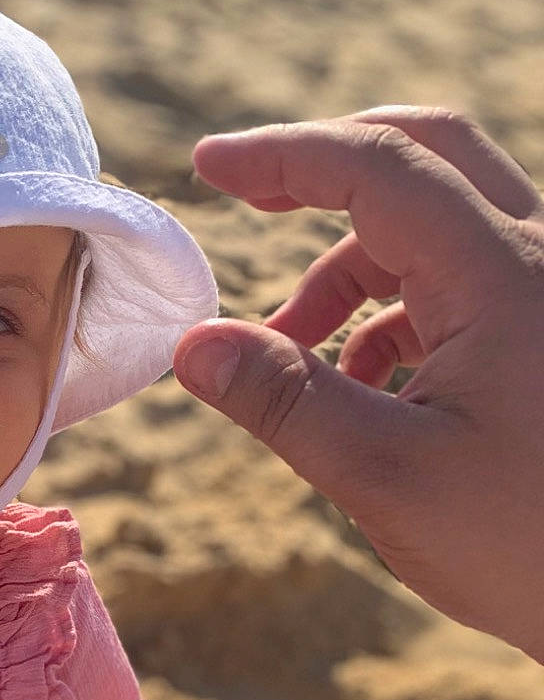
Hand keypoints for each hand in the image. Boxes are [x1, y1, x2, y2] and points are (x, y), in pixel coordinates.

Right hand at [173, 109, 543, 662]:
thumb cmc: (528, 544)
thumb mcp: (385, 474)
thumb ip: (283, 399)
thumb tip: (191, 344)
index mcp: (503, 272)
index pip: (378, 166)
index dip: (284, 155)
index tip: (207, 167)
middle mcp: (541, 257)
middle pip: (427, 154)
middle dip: (328, 171)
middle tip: (248, 198)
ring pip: (443, 225)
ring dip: (354, 267)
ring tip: (290, 352)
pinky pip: (468, 280)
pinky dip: (397, 308)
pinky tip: (360, 385)